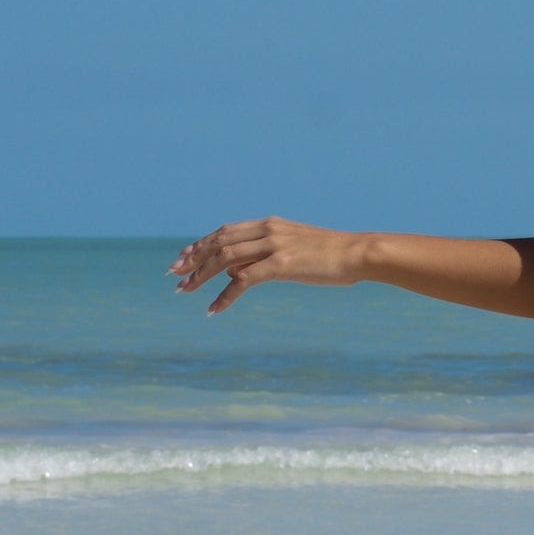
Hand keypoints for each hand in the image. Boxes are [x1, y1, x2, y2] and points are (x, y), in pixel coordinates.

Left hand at [167, 217, 365, 315]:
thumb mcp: (293, 252)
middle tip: (173, 275)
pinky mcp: (282, 264)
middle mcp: (267, 230)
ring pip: (225, 258)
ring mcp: (274, 245)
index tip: (182, 258)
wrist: (358, 253)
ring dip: (201, 276)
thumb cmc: (331, 256)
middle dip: (192, 259)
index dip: (200, 244)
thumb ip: (263, 258)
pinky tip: (214, 309)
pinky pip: (244, 280)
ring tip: (185, 291)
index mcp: (269, 224)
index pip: (224, 231)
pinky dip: (225, 296)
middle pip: (218, 243)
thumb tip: (233, 273)